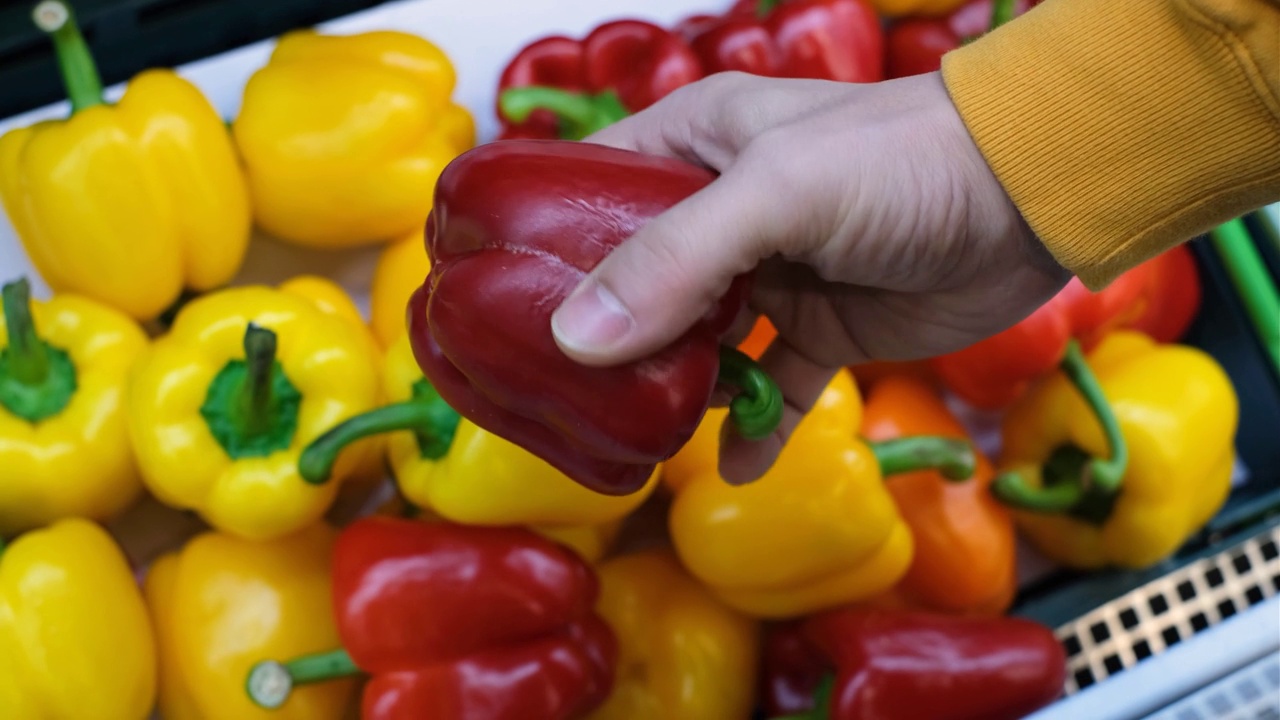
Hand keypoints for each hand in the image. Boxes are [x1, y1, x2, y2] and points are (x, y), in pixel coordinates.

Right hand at [549, 71, 1070, 482]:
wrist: (1031, 195)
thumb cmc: (905, 159)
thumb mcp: (777, 192)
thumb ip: (676, 261)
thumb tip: (578, 338)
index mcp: (696, 146)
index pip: (591, 190)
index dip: (542, 242)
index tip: (489, 299)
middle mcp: (723, 210)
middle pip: (634, 279)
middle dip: (601, 336)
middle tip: (552, 390)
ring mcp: (772, 274)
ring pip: (695, 341)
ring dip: (673, 389)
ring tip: (634, 433)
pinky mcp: (823, 328)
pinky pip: (772, 386)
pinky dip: (755, 426)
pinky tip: (736, 464)